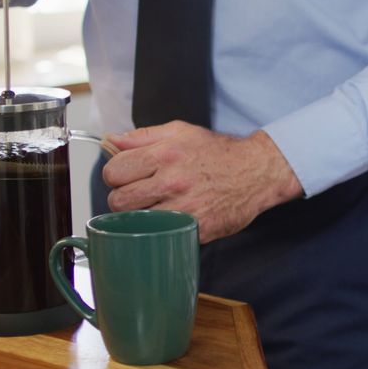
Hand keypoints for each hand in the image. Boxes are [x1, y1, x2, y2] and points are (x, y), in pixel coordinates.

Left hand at [102, 122, 303, 243]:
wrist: (257, 172)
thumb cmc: (218, 153)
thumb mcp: (181, 132)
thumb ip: (143, 136)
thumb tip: (110, 141)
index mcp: (165, 154)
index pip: (114, 172)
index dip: (116, 176)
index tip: (126, 177)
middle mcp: (172, 181)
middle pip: (118, 202)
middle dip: (123, 199)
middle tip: (139, 195)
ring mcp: (184, 208)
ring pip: (136, 222)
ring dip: (139, 217)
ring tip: (153, 208)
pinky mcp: (195, 230)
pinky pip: (161, 235)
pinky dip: (162, 230)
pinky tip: (172, 220)